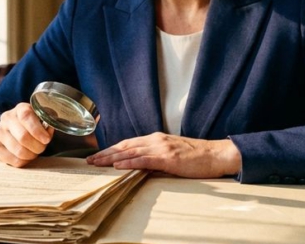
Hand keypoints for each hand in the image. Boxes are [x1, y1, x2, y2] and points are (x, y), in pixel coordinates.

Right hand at [0, 102, 53, 166]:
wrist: (11, 131)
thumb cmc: (32, 126)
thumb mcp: (41, 120)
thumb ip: (47, 125)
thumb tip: (47, 133)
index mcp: (20, 109)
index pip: (26, 116)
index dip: (38, 130)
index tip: (46, 139)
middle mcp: (7, 118)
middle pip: (23, 137)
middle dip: (38, 146)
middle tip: (42, 148)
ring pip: (19, 151)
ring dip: (31, 155)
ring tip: (34, 152)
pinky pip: (14, 161)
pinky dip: (24, 161)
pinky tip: (25, 156)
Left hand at [86, 133, 241, 177]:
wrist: (215, 155)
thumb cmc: (196, 157)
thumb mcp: (172, 154)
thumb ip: (155, 157)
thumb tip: (139, 165)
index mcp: (156, 139)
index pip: (128, 143)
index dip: (111, 149)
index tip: (98, 155)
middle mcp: (155, 140)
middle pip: (125, 146)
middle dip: (105, 153)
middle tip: (89, 159)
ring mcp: (161, 147)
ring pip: (130, 151)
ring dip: (111, 157)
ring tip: (97, 162)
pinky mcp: (167, 157)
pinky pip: (144, 159)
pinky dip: (129, 161)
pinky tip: (117, 165)